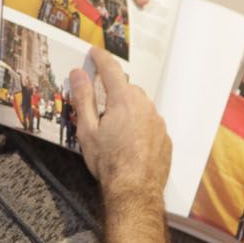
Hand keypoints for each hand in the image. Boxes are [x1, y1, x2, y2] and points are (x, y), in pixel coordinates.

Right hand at [69, 48, 169, 198]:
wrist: (135, 190)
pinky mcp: (165, 137)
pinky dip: (140, 127)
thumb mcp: (87, 130)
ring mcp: (158, 121)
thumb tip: (78, 74)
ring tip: (115, 134)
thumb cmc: (109, 162)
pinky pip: (150, 124)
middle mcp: (145, 106)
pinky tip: (130, 145)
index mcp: (124, 100)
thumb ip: (83, 98)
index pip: (111, 70)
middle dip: (115, 94)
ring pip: (141, 107)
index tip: (94, 52)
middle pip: (127, 89)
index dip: (101, 59)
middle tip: (101, 112)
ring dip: (128, 112)